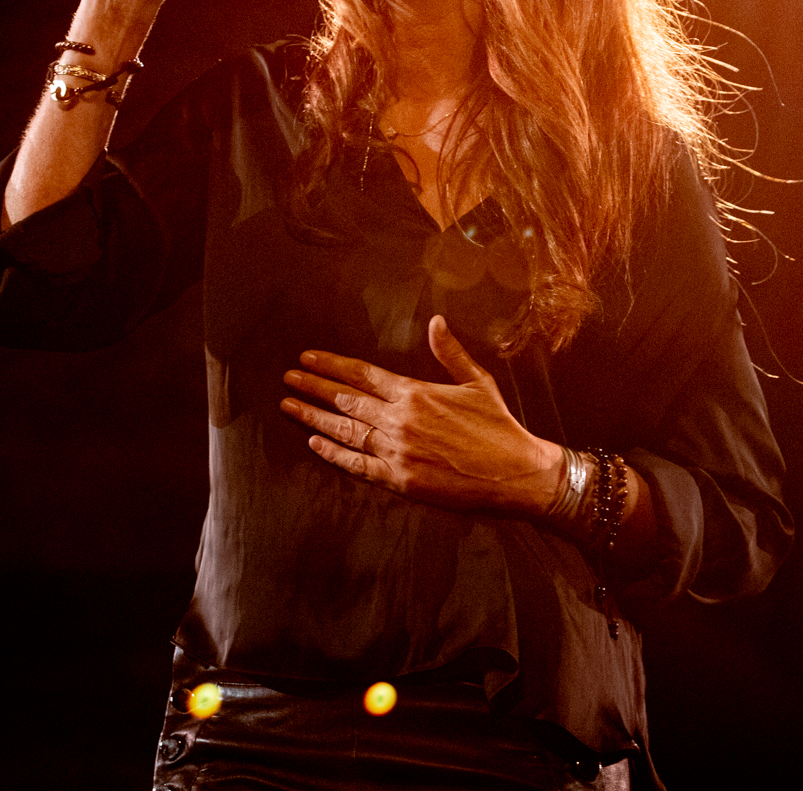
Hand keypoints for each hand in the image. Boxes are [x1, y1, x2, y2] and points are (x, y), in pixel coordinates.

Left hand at [281, 316, 563, 516]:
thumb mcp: (477, 381)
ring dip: (315, 417)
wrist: (514, 473)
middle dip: (314, 388)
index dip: (331, 365)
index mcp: (415, 393)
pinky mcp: (400, 480)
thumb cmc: (498, 425)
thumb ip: (450, 352)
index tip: (307, 358)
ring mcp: (396, 452)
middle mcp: (399, 421)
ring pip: (345, 431)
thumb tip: (436, 321)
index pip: (362, 374)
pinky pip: (357, 465)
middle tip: (288, 378)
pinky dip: (334, 454)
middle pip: (346, 400)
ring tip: (290, 406)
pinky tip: (316, 443)